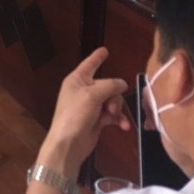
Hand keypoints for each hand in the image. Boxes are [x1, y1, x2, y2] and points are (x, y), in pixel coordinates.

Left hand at [38, 47, 130, 175]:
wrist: (70, 143)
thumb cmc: (75, 114)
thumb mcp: (92, 95)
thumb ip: (109, 86)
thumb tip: (122, 83)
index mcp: (77, 80)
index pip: (89, 64)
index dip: (97, 57)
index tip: (105, 50)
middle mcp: (83, 91)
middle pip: (107, 85)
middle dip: (114, 95)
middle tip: (111, 106)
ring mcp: (90, 106)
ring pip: (112, 100)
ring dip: (117, 108)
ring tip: (114, 117)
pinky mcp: (97, 119)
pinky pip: (113, 115)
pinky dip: (119, 119)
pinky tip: (123, 126)